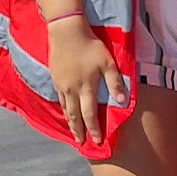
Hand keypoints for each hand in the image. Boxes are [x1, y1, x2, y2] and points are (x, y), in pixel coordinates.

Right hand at [45, 21, 125, 147]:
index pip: (90, 114)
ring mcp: (61, 84)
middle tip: (81, 143)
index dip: (93, 129)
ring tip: (73, 131)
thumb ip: (115, 82)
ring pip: (65, 108)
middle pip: (74, 116)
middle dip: (78, 131)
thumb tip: (122, 102)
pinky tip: (65, 111)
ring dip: (70, 122)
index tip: (96, 141)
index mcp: (86, 87)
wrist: (66, 32)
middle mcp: (71, 90)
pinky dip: (63, 109)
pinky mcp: (54, 78)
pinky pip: (59, 99)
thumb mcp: (108, 63)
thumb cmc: (91, 46)